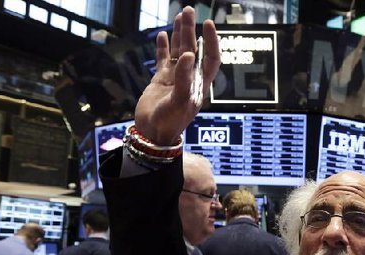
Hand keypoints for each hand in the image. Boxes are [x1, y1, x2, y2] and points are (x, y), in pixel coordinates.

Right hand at [134, 6, 220, 144]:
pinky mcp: (161, 81)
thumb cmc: (170, 122)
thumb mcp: (180, 100)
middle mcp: (189, 78)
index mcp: (199, 84)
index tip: (208, 24)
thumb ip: (185, 77)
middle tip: (188, 10)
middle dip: (191, 29)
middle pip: (194, 48)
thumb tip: (191, 54)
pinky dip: (163, 47)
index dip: (211, 41)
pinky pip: (163, 60)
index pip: (211, 58)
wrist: (153, 133)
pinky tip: (163, 35)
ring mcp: (175, 78)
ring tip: (179, 15)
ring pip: (179, 51)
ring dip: (180, 34)